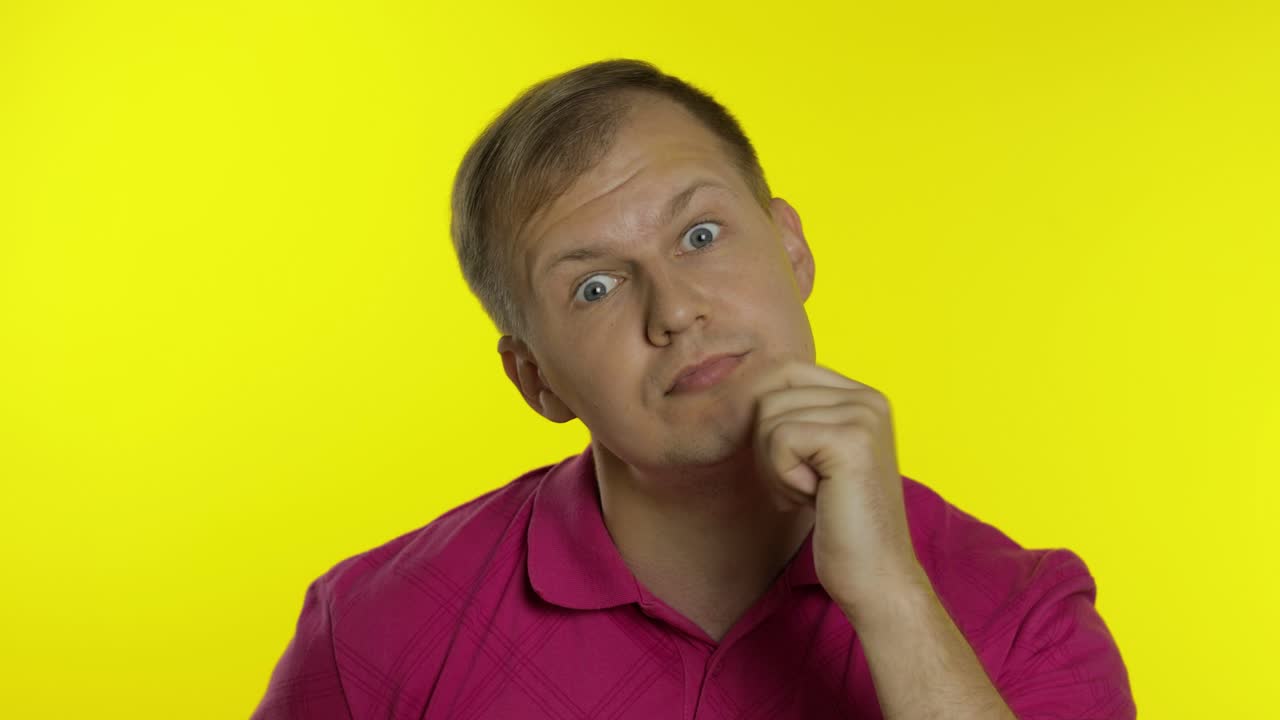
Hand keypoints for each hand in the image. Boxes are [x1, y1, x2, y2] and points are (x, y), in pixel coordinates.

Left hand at [748, 359, 925, 610]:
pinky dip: (784, 478)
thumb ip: (794, 418)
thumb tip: (741, 388)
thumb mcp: (814, 459)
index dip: (764, 418)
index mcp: (863, 397)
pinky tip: (816, 499)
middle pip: (771, 392)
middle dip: (767, 447)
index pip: (784, 371)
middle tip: (803, 487)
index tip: (791, 466)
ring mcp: (863, 415)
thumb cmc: (840, 525)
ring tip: (813, 494)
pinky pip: (779, 440)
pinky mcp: (850, 439)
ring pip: (768, 416)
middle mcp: (868, 397)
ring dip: (776, 466)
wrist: (876, 577)